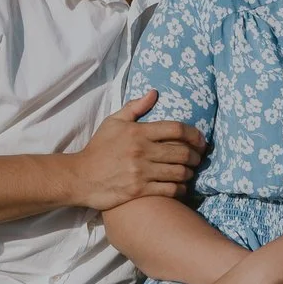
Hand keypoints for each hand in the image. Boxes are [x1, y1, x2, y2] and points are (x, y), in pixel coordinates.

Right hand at [72, 91, 206, 211]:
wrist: (81, 177)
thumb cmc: (98, 149)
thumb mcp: (113, 122)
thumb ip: (135, 108)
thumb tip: (154, 93)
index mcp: (138, 132)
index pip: (176, 129)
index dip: (194, 135)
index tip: (201, 141)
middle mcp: (142, 151)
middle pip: (182, 152)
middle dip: (196, 155)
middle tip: (199, 158)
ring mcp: (141, 172)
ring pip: (179, 172)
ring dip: (190, 172)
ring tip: (191, 172)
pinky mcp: (139, 190)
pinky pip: (170, 190)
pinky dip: (181, 189)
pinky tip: (181, 187)